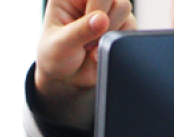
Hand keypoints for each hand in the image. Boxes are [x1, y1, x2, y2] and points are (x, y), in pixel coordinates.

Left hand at [35, 0, 136, 130]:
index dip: (96, 7)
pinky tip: (99, 50)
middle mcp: (89, 0)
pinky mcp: (119, 23)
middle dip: (103, 22)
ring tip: (90, 46)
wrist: (66, 78)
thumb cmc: (55, 58)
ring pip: (124, 7)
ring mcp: (106, 10)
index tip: (85, 26)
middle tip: (86, 40)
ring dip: (108, 32)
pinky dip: (116, 41)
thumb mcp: (61, 46)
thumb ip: (80, 31)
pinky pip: (131, 25)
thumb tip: (102, 19)